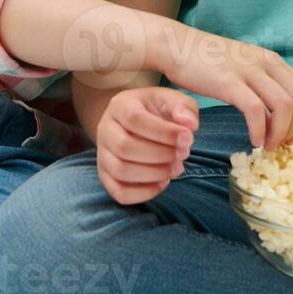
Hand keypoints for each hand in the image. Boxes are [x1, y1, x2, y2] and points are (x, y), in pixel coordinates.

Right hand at [95, 87, 197, 204]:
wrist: (134, 121)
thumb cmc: (155, 110)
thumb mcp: (171, 100)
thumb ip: (184, 107)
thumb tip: (190, 125)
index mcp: (119, 105)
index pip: (134, 119)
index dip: (163, 132)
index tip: (188, 138)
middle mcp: (105, 129)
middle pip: (124, 147)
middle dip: (160, 155)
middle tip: (183, 153)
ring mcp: (102, 154)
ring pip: (121, 171)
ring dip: (154, 174)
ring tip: (176, 167)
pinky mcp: (106, 176)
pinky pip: (120, 192)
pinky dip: (144, 193)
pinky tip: (163, 182)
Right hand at [157, 29, 292, 150]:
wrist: (177, 46)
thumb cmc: (208, 62)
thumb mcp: (244, 66)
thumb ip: (262, 84)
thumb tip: (276, 116)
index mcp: (272, 61)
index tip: (290, 137)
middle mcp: (266, 62)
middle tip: (280, 146)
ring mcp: (248, 70)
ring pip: (283, 106)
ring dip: (280, 133)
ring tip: (267, 146)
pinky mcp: (229, 81)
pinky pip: (255, 110)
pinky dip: (260, 130)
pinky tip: (254, 140)